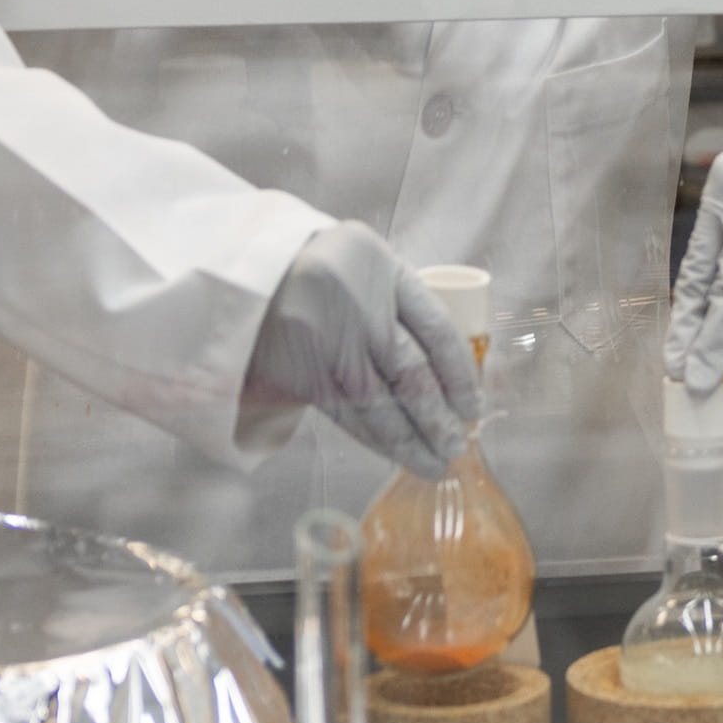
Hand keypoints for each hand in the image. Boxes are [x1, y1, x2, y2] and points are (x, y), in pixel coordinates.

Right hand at [242, 221, 481, 476]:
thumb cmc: (323, 266)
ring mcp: (329, 347)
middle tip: (457, 446)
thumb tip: (448, 364)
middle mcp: (360, 311)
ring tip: (434, 462)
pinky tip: (395, 454)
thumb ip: (404, 300)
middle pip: (413, 376)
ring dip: (411, 441)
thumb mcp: (369, 260)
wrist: (249, 273)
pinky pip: (347, 416)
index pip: (438, 331)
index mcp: (385, 271)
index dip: (462, 375)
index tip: (474, 406)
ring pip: (380, 406)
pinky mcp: (302, 376)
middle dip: (440, 419)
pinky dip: (374, 440)